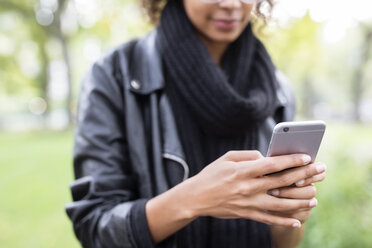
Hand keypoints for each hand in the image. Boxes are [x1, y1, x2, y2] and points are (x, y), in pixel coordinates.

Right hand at [184, 151, 323, 227]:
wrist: (196, 198)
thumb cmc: (211, 175)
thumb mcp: (226, 158)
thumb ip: (247, 155)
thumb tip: (265, 157)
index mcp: (243, 170)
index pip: (272, 164)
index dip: (291, 160)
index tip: (306, 157)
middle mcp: (248, 187)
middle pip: (281, 182)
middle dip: (304, 175)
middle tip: (320, 171)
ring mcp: (248, 202)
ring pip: (280, 204)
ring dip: (299, 201)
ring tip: (314, 199)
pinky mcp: (246, 213)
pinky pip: (268, 219)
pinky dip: (283, 221)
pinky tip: (297, 221)